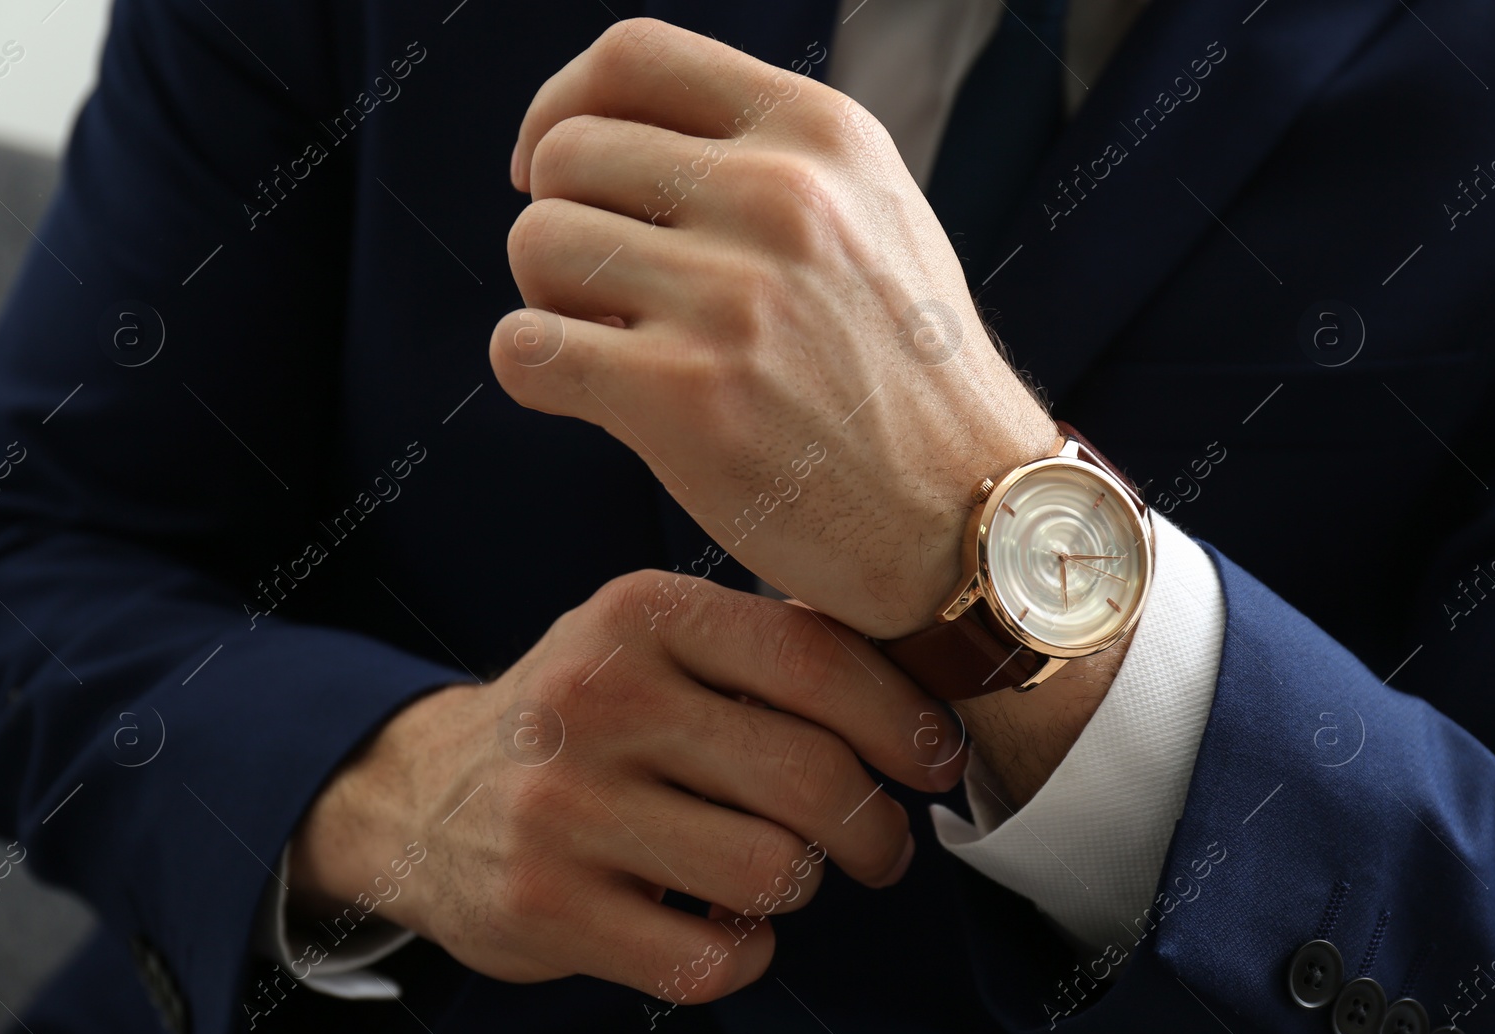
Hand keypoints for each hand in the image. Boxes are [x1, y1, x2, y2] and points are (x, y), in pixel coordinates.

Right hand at [288, 571, 964, 1002]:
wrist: (424, 797)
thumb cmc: (583, 716)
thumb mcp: (652, 642)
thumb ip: (765, 648)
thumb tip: (923, 688)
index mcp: (639, 615)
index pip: (812, 659)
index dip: (902, 719)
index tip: (938, 762)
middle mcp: (596, 700)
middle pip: (810, 775)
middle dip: (875, 828)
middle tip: (880, 848)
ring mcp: (564, 808)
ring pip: (774, 872)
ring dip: (800, 887)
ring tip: (776, 874)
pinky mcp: (545, 907)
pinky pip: (714, 957)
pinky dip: (746, 952)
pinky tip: (722, 923)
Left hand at [490, 19, 1057, 640]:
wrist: (970, 516)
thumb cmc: (905, 372)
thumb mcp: (873, 214)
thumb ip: (764, 156)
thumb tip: (606, 130)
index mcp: (820, 133)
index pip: (633, 56)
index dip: (561, 106)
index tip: (549, 170)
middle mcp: (780, 197)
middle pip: (566, 154)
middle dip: (564, 223)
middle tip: (608, 294)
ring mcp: (733, 298)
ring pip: (536, 245)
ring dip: (551, 300)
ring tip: (616, 346)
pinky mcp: (687, 399)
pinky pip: (524, 348)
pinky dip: (533, 370)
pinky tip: (585, 395)